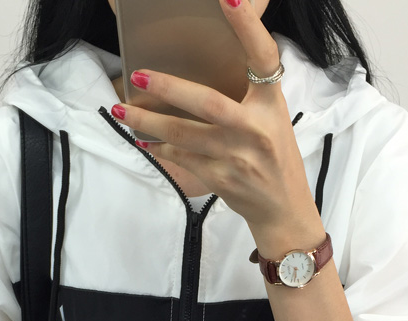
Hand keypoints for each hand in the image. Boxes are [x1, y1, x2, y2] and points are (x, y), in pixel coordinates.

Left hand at [110, 0, 320, 240]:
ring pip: (184, 134)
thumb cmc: (274, 157)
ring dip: (149, 121)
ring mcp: (237, 156)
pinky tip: (143, 139)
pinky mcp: (221, 178)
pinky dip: (159, 147)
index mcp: (272, 103)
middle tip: (138, 73)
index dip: (247, 26)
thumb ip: (249, 91)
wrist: (283, 208)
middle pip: (207, 102)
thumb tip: (208, 61)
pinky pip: (182, 158)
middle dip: (169, 87)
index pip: (262, 57)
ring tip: (123, 111)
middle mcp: (256, 128)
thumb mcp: (273, 117)